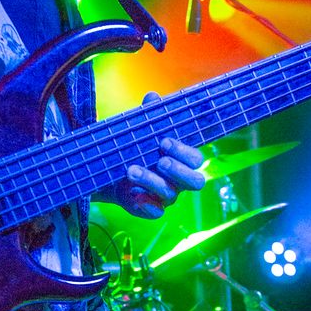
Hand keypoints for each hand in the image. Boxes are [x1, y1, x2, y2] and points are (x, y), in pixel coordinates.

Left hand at [107, 91, 205, 219]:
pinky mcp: (151, 209)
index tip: (164, 141)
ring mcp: (167, 197)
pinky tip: (135, 196)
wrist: (115, 173)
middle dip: (178, 170)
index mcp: (183, 161)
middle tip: (159, 161)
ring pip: (170, 194)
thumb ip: (149, 117)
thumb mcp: (142, 133)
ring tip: (130, 169)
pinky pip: (156, 213)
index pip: (196, 159)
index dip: (183, 151)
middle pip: (195, 182)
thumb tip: (153, 97)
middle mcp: (180, 181)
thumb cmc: (138, 150)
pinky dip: (147, 206)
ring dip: (151, 181)